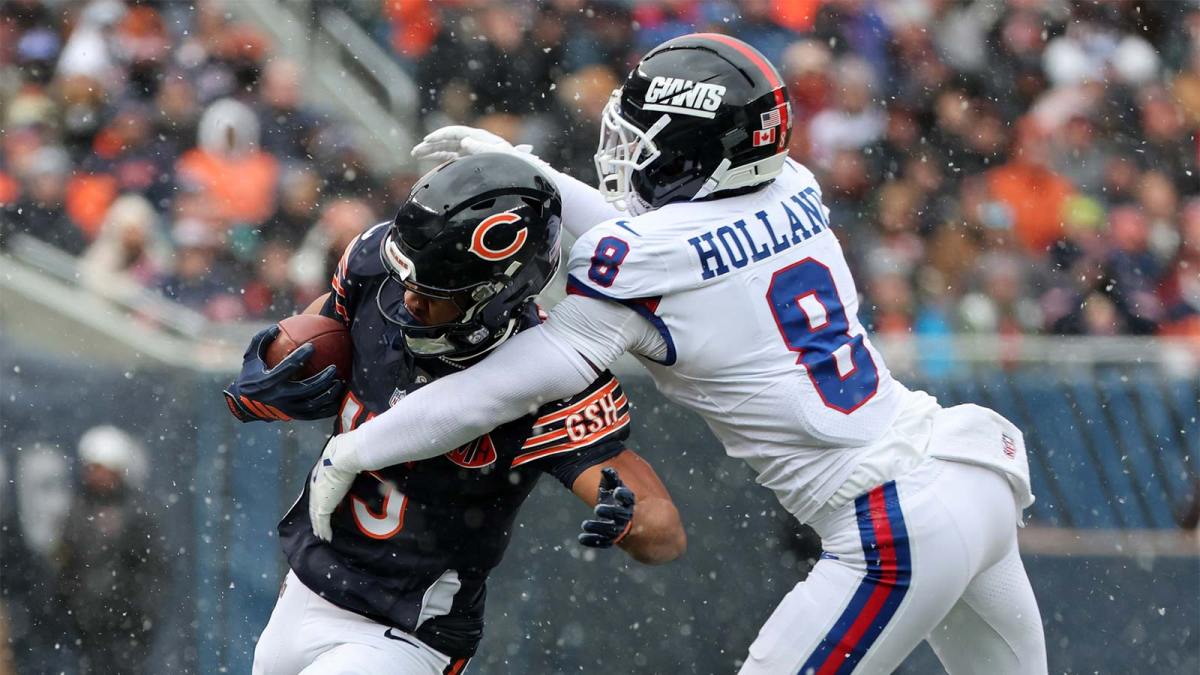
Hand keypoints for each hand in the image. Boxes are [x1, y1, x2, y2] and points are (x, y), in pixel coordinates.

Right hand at [223, 325, 343, 421]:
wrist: (245, 404)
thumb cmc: (251, 374)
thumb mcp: (251, 356)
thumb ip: (262, 339)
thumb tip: (277, 326)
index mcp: (269, 382)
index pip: (287, 368)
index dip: (300, 357)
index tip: (312, 347)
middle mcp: (279, 397)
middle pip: (306, 389)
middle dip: (321, 379)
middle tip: (334, 367)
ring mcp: (288, 409)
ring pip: (313, 404)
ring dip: (329, 393)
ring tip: (340, 382)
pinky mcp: (294, 416)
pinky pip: (315, 414)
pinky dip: (328, 408)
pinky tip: (339, 398)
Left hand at [309, 434, 360, 541]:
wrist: (342, 457)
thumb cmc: (345, 455)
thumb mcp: (342, 460)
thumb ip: (343, 465)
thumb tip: (353, 462)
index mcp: (318, 477)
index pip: (316, 494)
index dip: (318, 502)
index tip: (320, 509)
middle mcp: (315, 488)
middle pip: (313, 507)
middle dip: (315, 518)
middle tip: (317, 528)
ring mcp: (318, 498)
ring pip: (316, 517)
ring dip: (318, 527)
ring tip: (321, 536)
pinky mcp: (323, 506)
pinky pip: (322, 522)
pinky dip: (324, 530)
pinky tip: (326, 537)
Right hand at [411, 126, 540, 164]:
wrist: (523, 178)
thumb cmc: (513, 167)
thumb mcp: (498, 156)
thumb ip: (481, 148)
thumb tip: (463, 140)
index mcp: (481, 139)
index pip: (456, 133)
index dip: (440, 136)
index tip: (426, 141)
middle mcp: (475, 144)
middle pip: (448, 141)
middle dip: (431, 145)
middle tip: (415, 151)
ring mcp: (472, 154)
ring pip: (447, 150)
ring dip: (431, 151)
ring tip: (415, 154)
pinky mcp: (471, 163)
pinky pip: (451, 159)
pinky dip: (439, 159)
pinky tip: (429, 162)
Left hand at [579, 468, 635, 547]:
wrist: (631, 523)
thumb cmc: (619, 501)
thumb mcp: (616, 489)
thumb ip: (612, 480)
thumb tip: (605, 470)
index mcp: (628, 503)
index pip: (628, 498)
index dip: (623, 495)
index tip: (617, 491)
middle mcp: (625, 517)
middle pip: (618, 515)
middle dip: (609, 512)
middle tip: (598, 509)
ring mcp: (619, 530)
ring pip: (609, 530)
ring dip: (597, 527)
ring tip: (585, 524)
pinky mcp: (610, 539)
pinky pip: (602, 542)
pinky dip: (592, 540)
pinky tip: (581, 538)